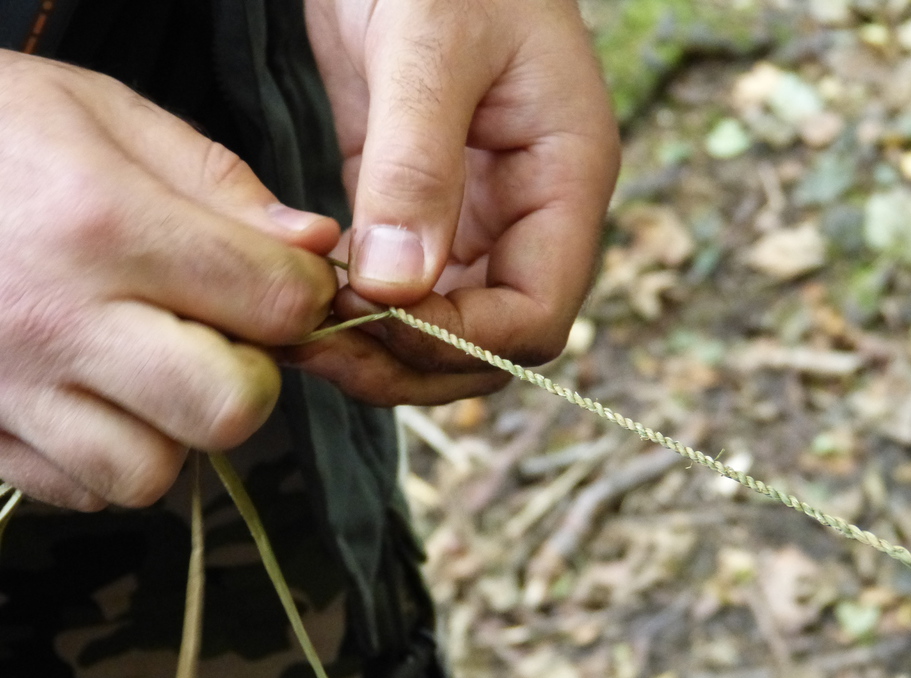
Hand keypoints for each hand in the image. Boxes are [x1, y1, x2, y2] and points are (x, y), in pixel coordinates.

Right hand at [0, 52, 339, 509]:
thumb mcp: (106, 116)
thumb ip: (223, 186)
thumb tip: (317, 248)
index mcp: (105, 226)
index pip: (277, 304)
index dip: (307, 295)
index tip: (287, 279)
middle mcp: (57, 323)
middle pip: (231, 410)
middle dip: (253, 376)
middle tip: (224, 334)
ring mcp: (8, 392)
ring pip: (155, 471)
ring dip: (177, 427)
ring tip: (149, 364)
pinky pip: (84, 488)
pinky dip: (109, 452)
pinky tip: (92, 391)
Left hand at [294, 0, 619, 404]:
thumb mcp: (432, 43)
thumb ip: (418, 165)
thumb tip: (395, 287)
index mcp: (566, 181)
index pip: (538, 311)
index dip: (464, 338)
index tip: (377, 321)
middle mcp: (529, 216)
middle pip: (493, 342)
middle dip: (414, 362)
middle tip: (323, 352)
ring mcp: (477, 219)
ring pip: (446, 330)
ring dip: (382, 352)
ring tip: (304, 338)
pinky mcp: (420, 211)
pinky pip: (404, 293)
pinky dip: (360, 314)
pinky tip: (309, 302)